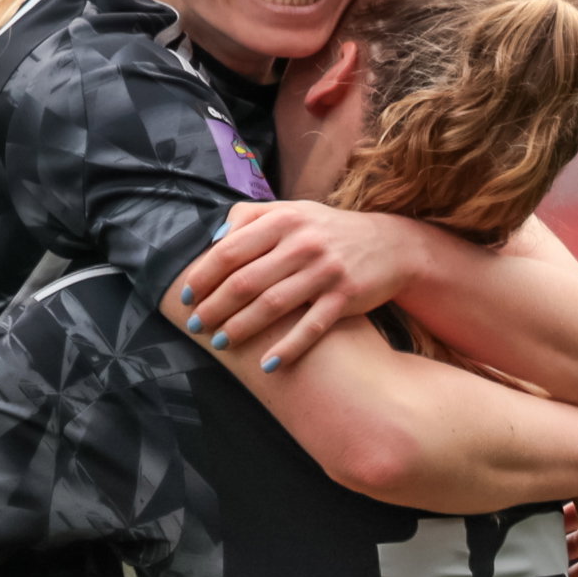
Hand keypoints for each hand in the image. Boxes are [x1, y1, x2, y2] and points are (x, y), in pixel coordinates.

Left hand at [168, 201, 428, 373]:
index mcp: (284, 221)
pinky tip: (268, 364)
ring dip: (241, 328)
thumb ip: (252, 217)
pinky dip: (288, 348)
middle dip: (215, 307)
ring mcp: (325, 271)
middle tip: (196, 325)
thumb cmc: (329, 231)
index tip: (186, 297)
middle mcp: (303, 244)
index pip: (230, 250)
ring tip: (220, 343)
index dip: (203, 276)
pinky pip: (311, 328)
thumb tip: (213, 239)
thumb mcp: (293, 212)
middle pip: (245, 281)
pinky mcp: (345, 297)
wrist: (390, 245)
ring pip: (272, 305)